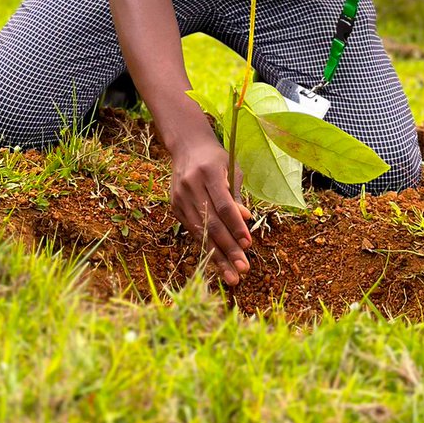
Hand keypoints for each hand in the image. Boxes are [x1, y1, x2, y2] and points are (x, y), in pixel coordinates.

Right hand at [169, 131, 252, 285]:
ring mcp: (179, 197)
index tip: (248, 244)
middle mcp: (191, 185)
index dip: (235, 226)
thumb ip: (237, 195)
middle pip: (211, 222)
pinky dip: (206, 246)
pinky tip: (218, 262)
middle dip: (228, 248)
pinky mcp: (175, 206)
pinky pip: (193, 230)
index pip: (223, 205)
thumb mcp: (231, 169)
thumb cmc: (216, 159)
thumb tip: (246, 220)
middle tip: (243, 268)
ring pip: (201, 231)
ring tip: (232, 276)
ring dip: (218, 256)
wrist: (187, 147)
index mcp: (208, 172)